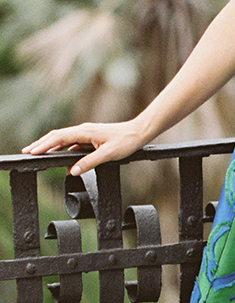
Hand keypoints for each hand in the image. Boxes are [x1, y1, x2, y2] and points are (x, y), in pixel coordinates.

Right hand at [22, 120, 151, 175]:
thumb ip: (90, 162)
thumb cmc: (126, 141)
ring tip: (39, 156)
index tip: (32, 152)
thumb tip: (73, 170)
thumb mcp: (108, 154)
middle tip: (27, 153)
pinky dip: (64, 153)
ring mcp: (86, 135)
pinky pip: (73, 146)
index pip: (59, 137)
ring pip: (64, 141)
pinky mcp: (91, 140)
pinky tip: (63, 163)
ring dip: (51, 148)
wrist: (139, 133)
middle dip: (41, 144)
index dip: (44, 145)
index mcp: (85, 132)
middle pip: (57, 137)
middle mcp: (83, 131)